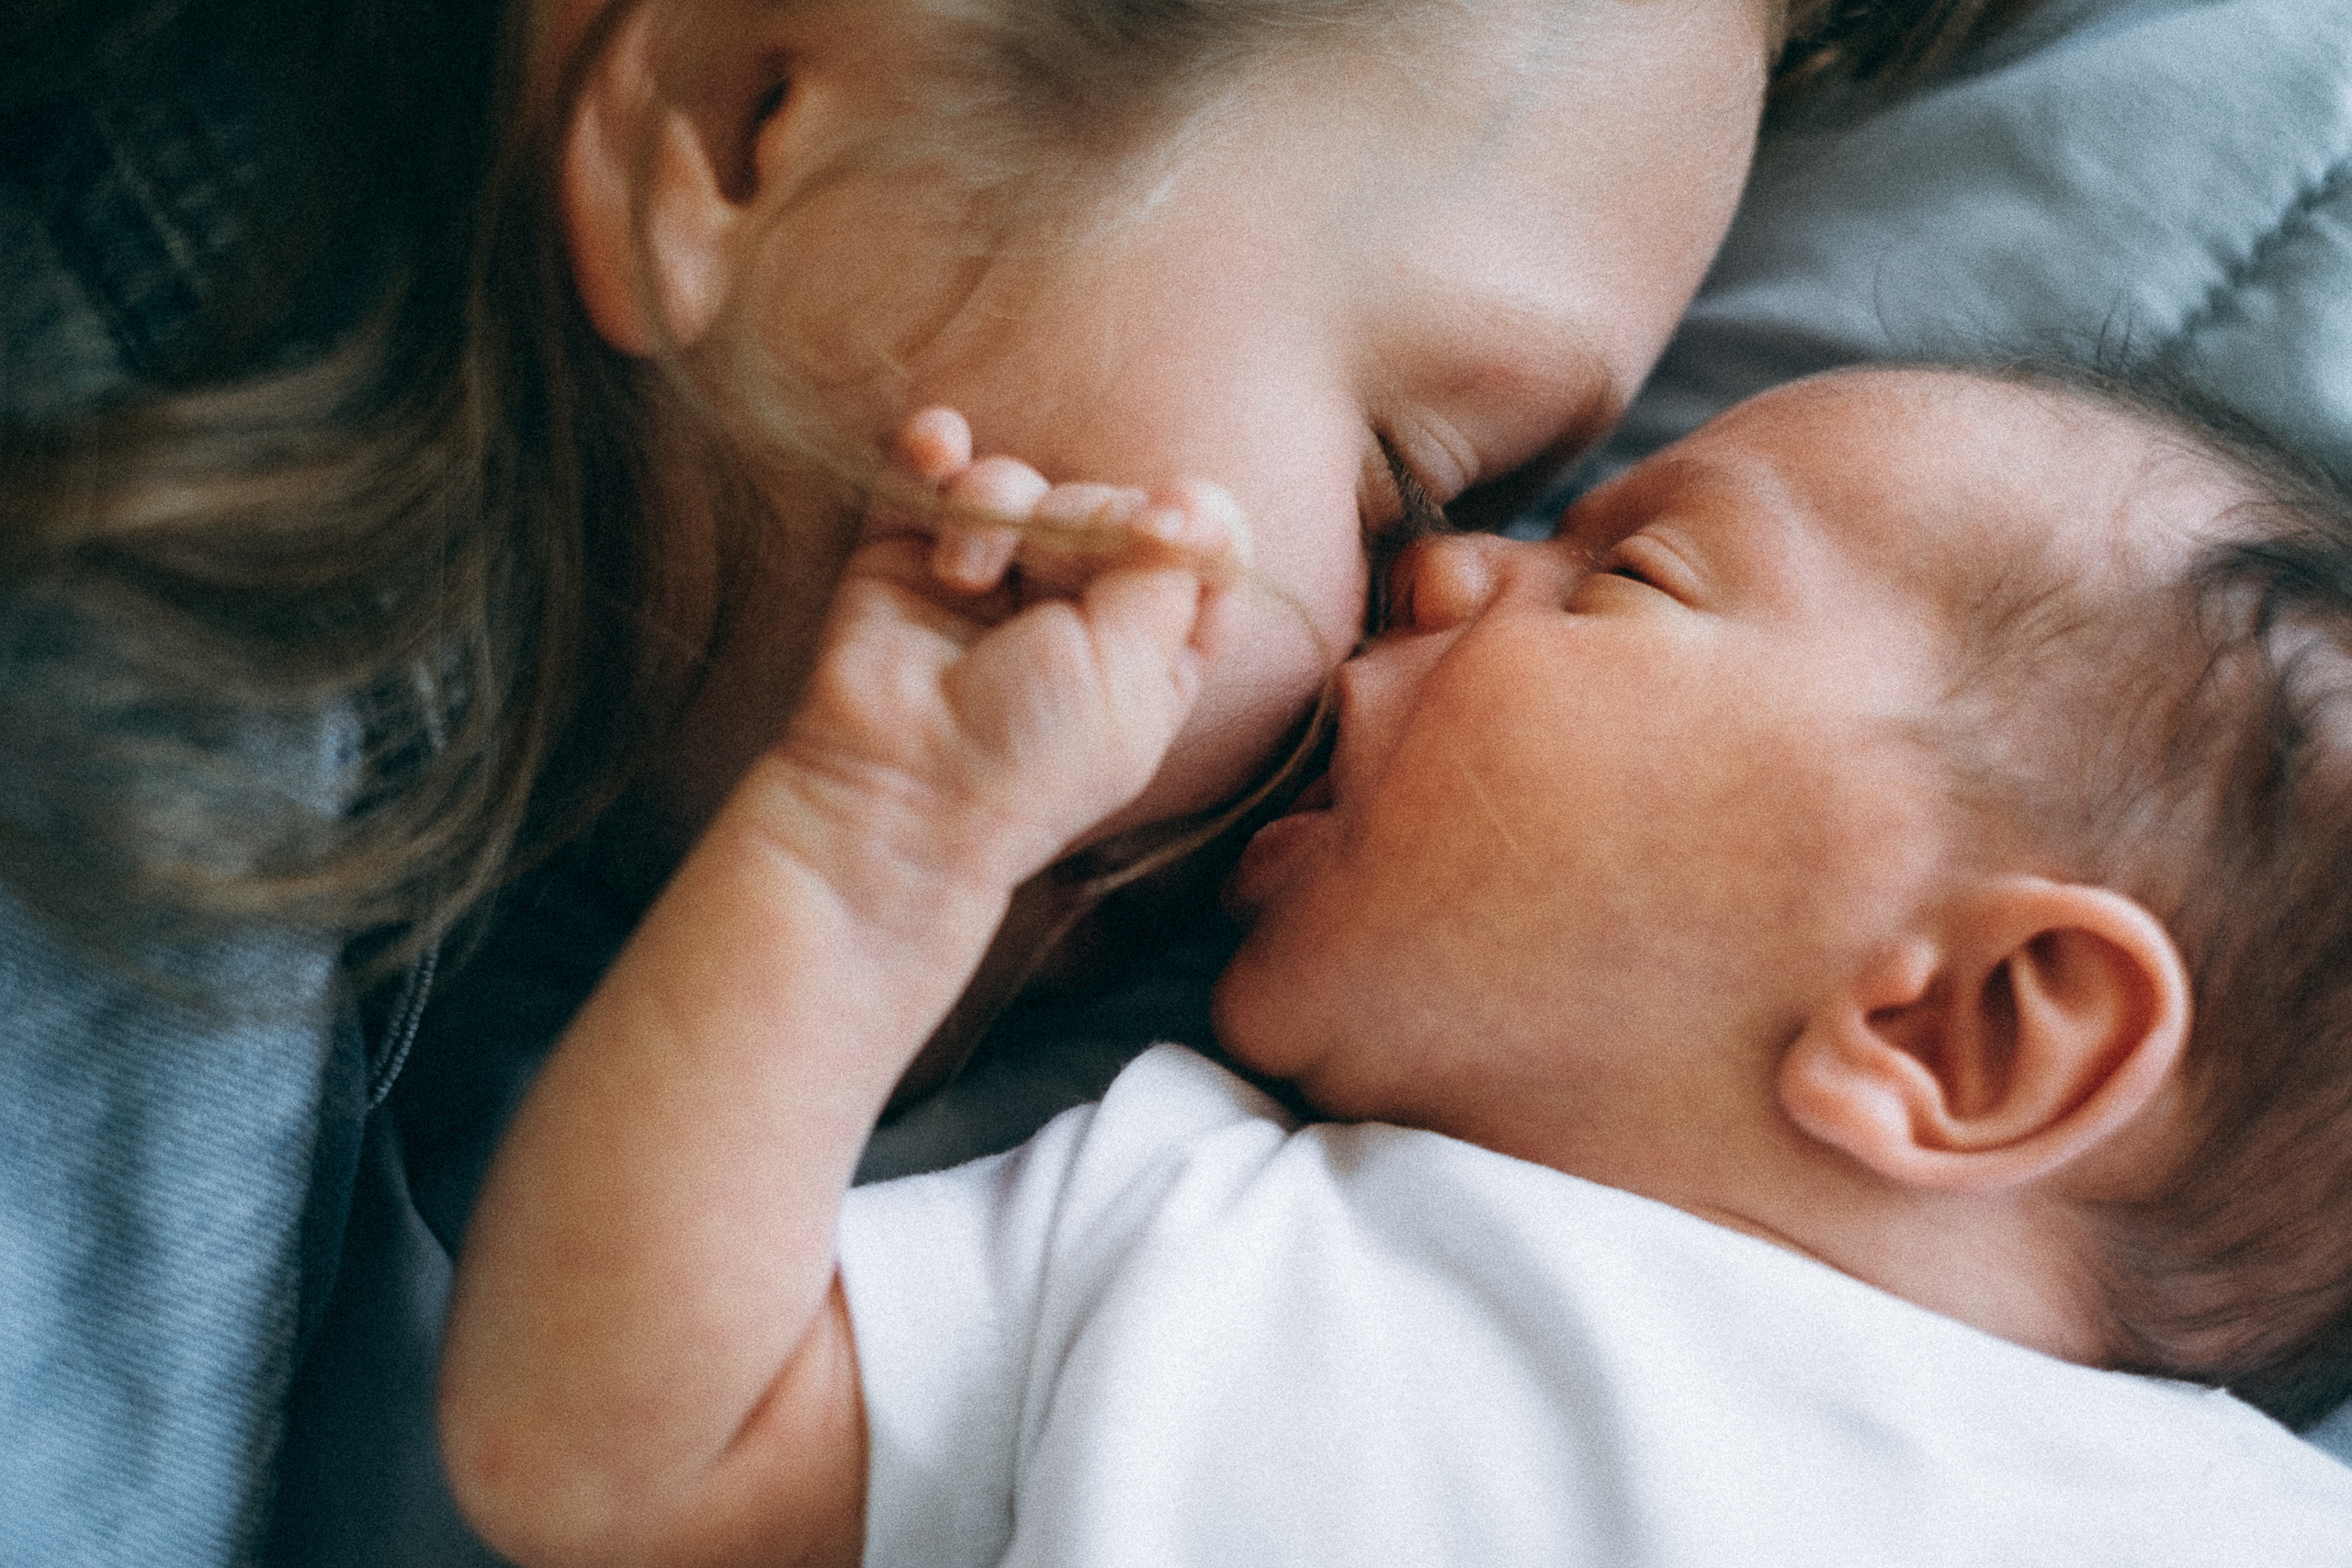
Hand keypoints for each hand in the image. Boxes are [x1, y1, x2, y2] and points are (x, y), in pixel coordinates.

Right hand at [758, 408, 1250, 912]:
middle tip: (1047, 583)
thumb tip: (1187, 498)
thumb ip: (1171, 571)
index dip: (1190, 520)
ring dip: (996, 508)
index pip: (1199, 546)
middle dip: (1081, 522)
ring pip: (1018, 483)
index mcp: (1153, 646)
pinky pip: (931, 467)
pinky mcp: (907, 554)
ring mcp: (992, 576)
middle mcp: (1076, 606)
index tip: (1165, 528)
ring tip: (966, 576)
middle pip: (1107, 501)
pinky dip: (932, 448)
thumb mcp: (1135, 669)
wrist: (899, 791)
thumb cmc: (1031, 754)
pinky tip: (935, 449)